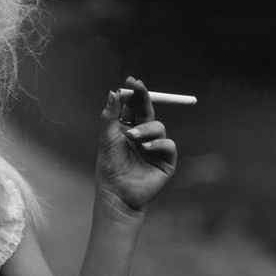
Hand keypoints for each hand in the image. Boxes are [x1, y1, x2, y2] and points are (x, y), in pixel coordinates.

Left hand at [94, 76, 177, 214]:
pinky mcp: (165, 161)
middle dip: (144, 98)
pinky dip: (157, 144)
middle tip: (138, 86)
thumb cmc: (109, 166)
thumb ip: (111, 115)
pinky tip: (145, 148)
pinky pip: (168, 145)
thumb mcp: (107, 138)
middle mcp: (143, 136)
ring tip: (132, 137)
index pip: (134, 107)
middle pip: (148, 111)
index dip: (134, 93)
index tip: (131, 81)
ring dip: (146, 128)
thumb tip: (113, 92)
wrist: (117, 193)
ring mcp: (156, 148)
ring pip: (159, 127)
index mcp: (129, 128)